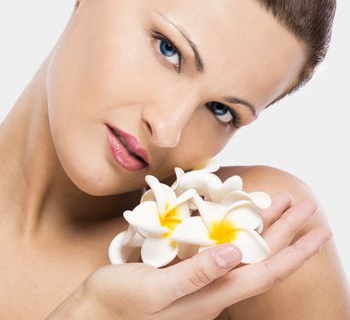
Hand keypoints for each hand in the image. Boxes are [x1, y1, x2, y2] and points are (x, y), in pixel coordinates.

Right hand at [49, 194, 330, 319]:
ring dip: (263, 228)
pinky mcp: (186, 271)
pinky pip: (221, 248)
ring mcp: (200, 281)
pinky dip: (236, 230)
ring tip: (278, 206)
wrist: (95, 314)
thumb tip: (234, 253)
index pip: (265, 272)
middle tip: (301, 204)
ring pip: (243, 251)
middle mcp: (212, 289)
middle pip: (259, 258)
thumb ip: (195, 275)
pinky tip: (238, 219)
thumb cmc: (119, 304)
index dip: (295, 252)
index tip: (318, 230)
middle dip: (285, 232)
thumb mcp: (154, 291)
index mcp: (210, 296)